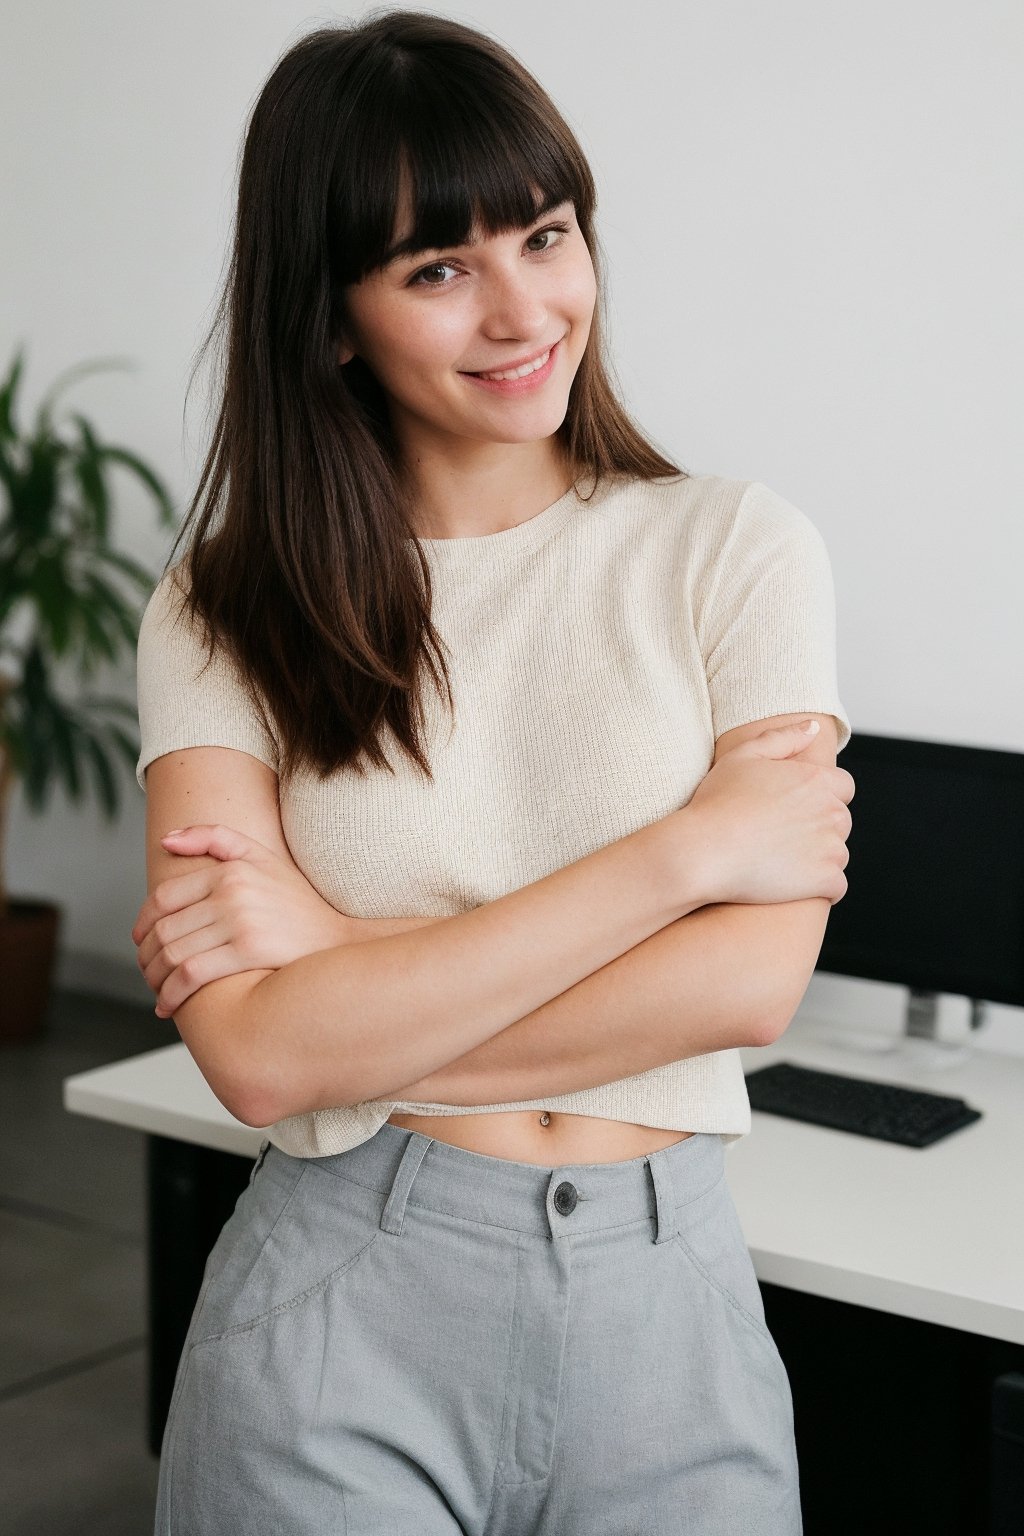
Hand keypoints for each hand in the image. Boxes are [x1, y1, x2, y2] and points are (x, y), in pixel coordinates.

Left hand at [131, 824, 350, 1016]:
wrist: (339, 943)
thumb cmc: (299, 905)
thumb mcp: (263, 859)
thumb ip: (215, 839)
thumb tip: (165, 840)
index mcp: (230, 870)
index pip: (164, 897)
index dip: (142, 923)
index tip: (141, 942)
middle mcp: (232, 892)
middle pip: (164, 928)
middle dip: (146, 958)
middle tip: (148, 974)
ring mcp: (241, 921)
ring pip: (173, 953)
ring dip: (154, 979)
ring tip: (157, 991)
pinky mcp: (248, 951)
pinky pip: (191, 973)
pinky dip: (171, 993)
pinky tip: (168, 1005)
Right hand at [683, 721, 855, 905]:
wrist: (704, 851)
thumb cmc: (717, 803)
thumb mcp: (743, 756)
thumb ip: (783, 737)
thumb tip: (813, 728)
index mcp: (817, 780)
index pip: (843, 786)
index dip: (821, 796)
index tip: (795, 809)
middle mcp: (832, 812)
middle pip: (840, 820)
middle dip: (819, 827)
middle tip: (782, 836)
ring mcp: (832, 848)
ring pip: (838, 853)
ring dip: (819, 857)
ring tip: (781, 860)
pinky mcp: (825, 880)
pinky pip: (836, 886)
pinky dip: (820, 887)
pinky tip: (791, 883)